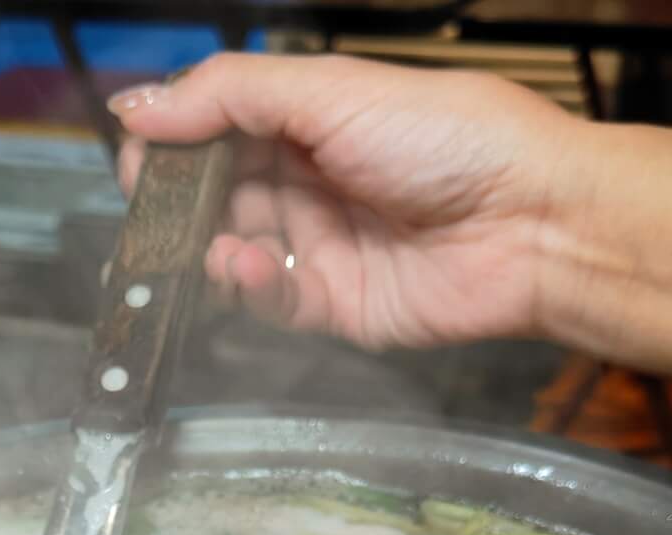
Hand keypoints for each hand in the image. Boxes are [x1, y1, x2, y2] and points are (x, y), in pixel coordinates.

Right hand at [109, 52, 585, 350]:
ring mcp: (322, 245)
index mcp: (311, 118)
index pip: (218, 127)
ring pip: (233, 250)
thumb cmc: (452, 139)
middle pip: (216, 192)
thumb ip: (229, 96)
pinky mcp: (336, 305)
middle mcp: (311, 180)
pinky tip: (248, 268)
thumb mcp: (332, 92)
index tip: (140, 154)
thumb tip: (138, 105)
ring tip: (210, 244)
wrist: (534, 222)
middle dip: (180, 202)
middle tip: (156, 210)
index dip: (174, 141)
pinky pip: (271, 301)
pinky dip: (248, 286)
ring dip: (208, 247)